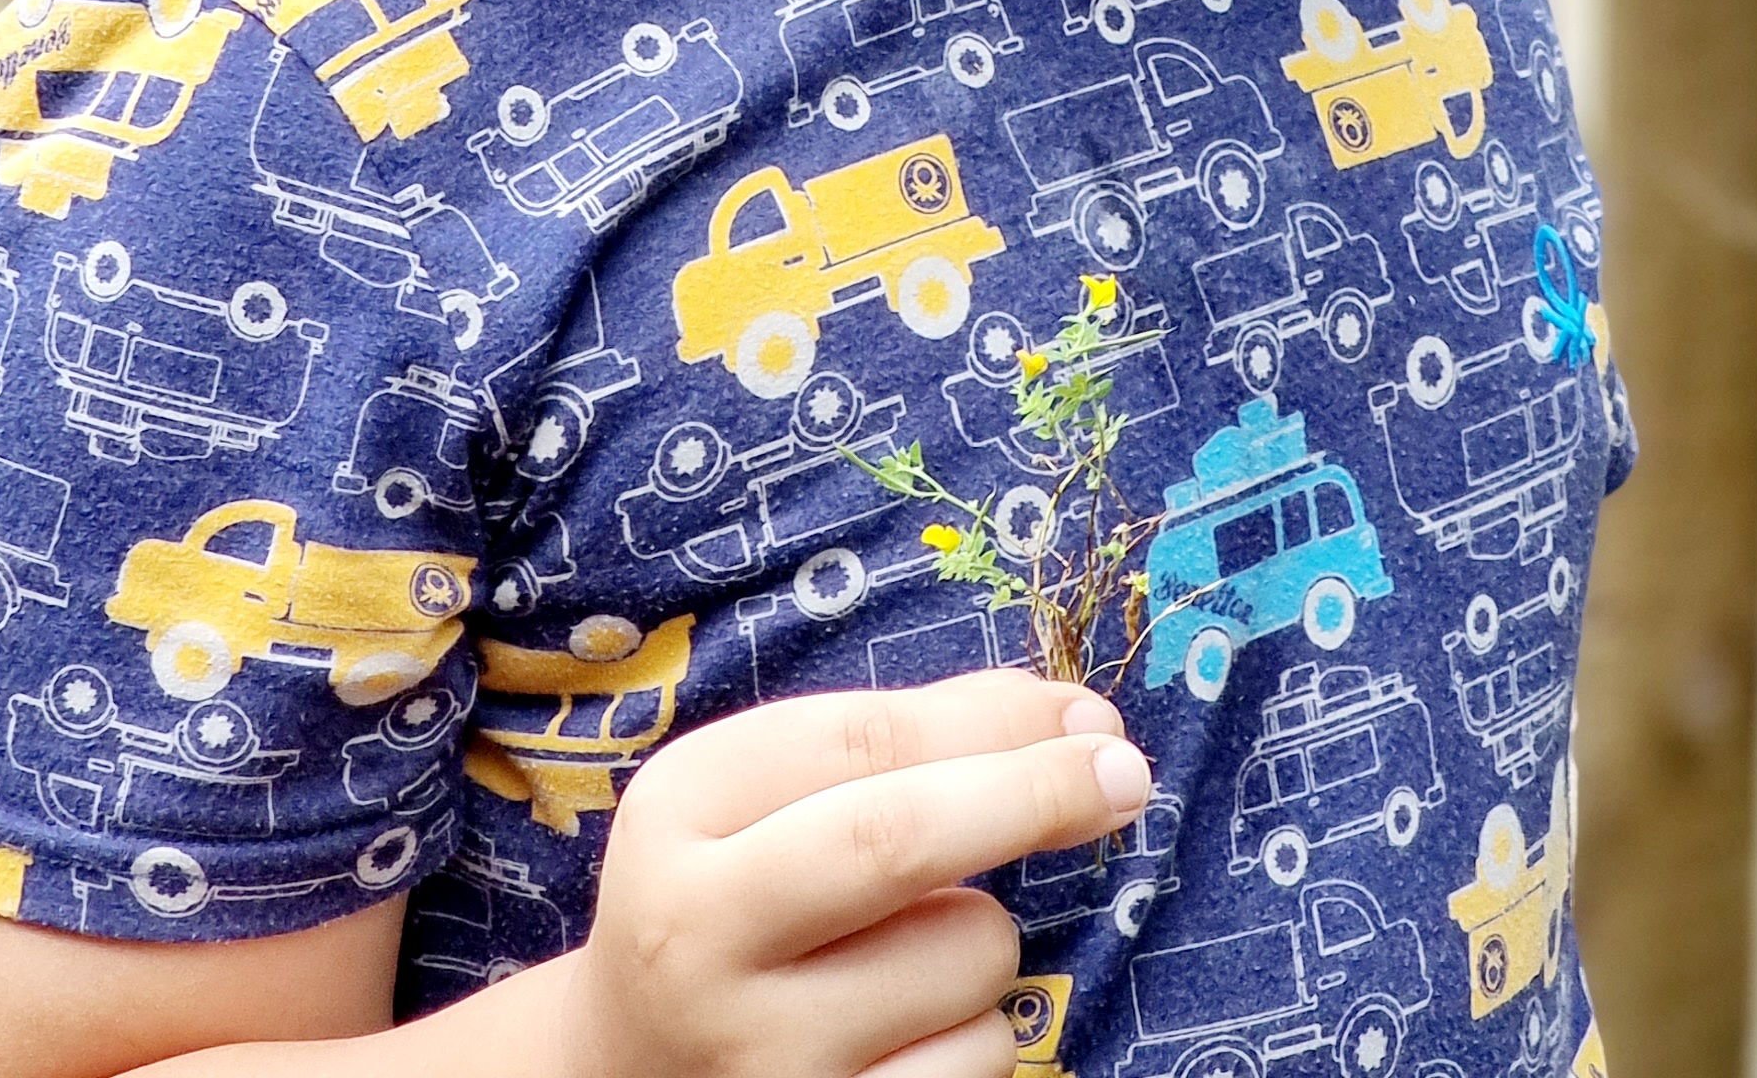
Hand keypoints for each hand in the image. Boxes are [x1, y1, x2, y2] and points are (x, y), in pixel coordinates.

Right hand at [557, 670, 1151, 1077]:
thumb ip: (902, 740)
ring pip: (963, 960)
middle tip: (1123, 775)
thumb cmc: (739, 895)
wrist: (634, 1069)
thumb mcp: (769, 794)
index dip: (998, 723)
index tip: (1092, 713)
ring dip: (982, 940)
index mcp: (679, 813)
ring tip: (908, 952)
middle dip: (1031, 795)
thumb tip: (1076, 718)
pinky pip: (974, 1066)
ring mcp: (752, 1061)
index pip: (863, 743)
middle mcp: (694, 940)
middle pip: (899, 842)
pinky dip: (974, 1037)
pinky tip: (907, 1035)